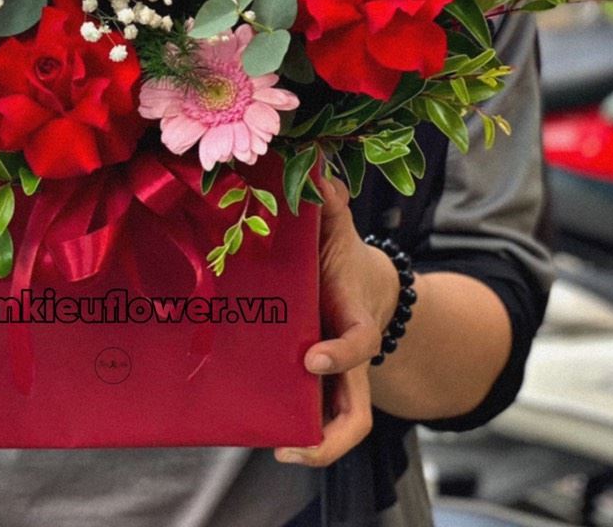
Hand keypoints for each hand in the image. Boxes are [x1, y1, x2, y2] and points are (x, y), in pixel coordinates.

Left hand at [275, 176, 400, 467]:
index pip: (360, 343)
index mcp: (355, 320)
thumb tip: (315, 166)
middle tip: (296, 443)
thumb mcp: (338, 229)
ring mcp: (333, 382)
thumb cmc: (341, 259)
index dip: (340, 354)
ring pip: (335, 429)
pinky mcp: (313, 389)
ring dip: (309, 447)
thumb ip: (329, 202)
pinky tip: (252, 429)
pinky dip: (286, 430)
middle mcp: (347, 360)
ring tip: (272, 447)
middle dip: (332, 437)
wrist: (360, 288)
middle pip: (357, 416)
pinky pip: (307, 420)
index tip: (311, 358)